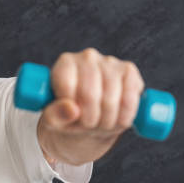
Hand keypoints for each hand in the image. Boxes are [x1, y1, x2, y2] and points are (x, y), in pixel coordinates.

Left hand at [38, 48, 144, 165]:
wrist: (91, 119)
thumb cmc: (68, 117)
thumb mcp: (54, 120)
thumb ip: (55, 115)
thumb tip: (71, 109)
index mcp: (65, 63)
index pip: (66, 85)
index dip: (71, 109)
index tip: (72, 119)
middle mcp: (87, 57)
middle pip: (89, 94)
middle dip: (89, 119)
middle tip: (88, 125)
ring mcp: (111, 62)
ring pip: (111, 99)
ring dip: (107, 121)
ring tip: (100, 124)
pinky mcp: (130, 72)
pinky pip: (130, 99)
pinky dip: (124, 116)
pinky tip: (117, 119)